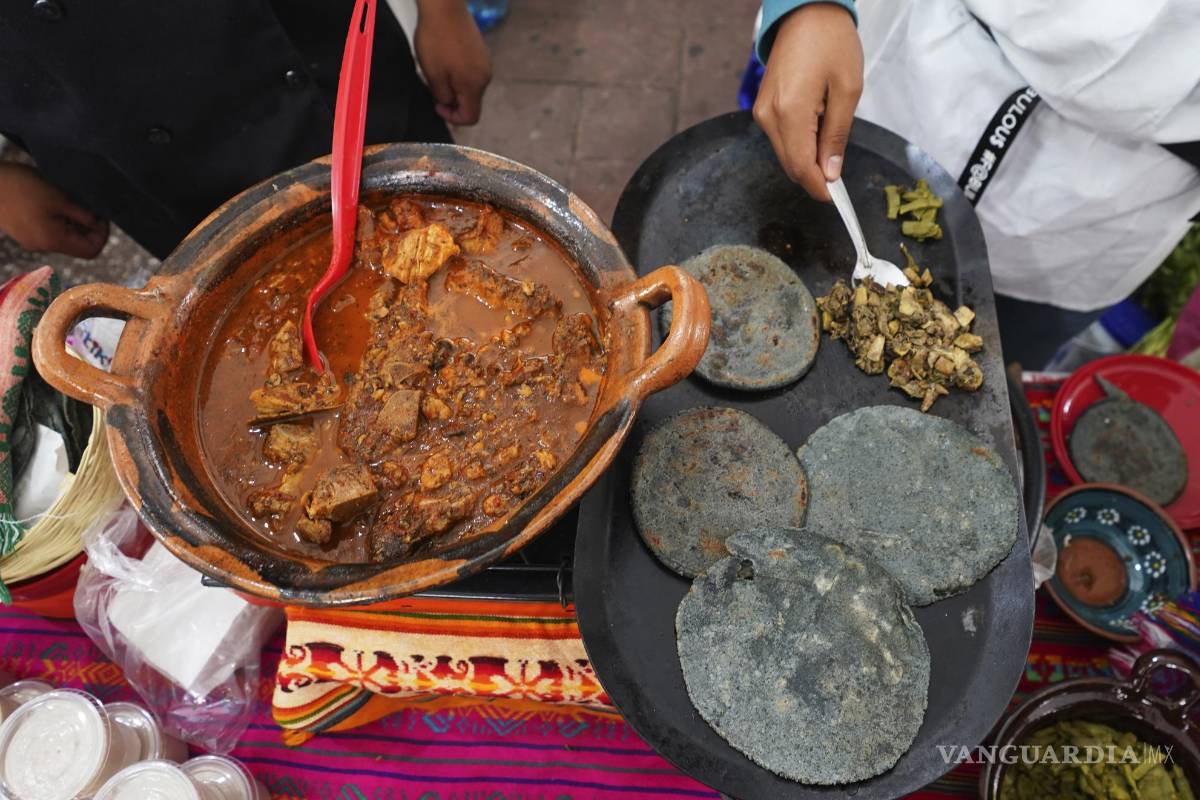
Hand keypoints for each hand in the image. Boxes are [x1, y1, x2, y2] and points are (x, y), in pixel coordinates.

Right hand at [0, 163, 107, 257]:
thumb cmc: (22, 187)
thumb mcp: (61, 198)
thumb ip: (84, 215)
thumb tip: (100, 223)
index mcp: (54, 241)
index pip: (91, 251)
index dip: (102, 235)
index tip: (101, 215)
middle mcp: (43, 246)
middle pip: (77, 245)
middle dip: (88, 227)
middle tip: (88, 205)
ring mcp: (31, 240)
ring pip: (63, 237)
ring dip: (73, 222)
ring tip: (69, 201)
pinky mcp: (22, 231)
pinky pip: (48, 230)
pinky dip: (58, 219)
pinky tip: (53, 202)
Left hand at [414, 0, 492, 125]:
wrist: (444, 6)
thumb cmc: (436, 39)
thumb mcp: (433, 75)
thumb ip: (443, 96)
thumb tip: (449, 103)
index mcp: (475, 85)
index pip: (471, 117)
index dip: (452, 118)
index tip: (437, 105)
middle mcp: (485, 76)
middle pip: (471, 102)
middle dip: (452, 100)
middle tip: (433, 86)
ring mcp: (485, 62)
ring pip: (470, 86)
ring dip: (454, 86)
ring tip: (437, 70)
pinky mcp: (480, 51)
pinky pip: (470, 72)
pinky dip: (458, 73)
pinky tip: (445, 59)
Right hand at [753, 3, 862, 201]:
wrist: (806, 12)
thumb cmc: (831, 42)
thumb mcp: (847, 89)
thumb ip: (837, 134)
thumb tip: (831, 172)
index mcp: (790, 111)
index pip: (800, 166)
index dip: (817, 187)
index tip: (835, 198)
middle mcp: (768, 116)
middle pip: (789, 164)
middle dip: (813, 175)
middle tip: (839, 177)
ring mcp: (762, 112)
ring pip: (785, 153)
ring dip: (807, 158)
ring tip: (830, 138)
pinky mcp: (762, 107)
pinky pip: (781, 138)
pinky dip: (799, 143)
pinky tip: (817, 128)